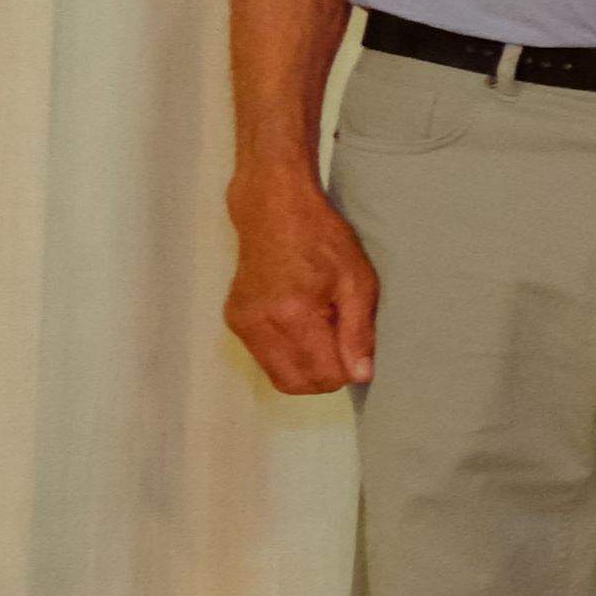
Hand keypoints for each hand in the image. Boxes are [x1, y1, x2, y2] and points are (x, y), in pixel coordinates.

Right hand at [225, 171, 379, 395]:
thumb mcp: (357, 282)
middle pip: (296, 384)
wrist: (274, 211)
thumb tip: (361, 376)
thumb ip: (359, 333)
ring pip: (278, 376)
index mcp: (292, 314)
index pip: (322, 376)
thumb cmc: (323, 240)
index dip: (346, 371)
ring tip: (321, 327)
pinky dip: (288, 353)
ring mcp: (241, 324)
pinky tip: (302, 324)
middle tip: (340, 341)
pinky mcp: (234, 321)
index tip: (355, 347)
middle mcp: (259, 324)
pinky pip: (265, 358)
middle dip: (325, 375)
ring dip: (306, 366)